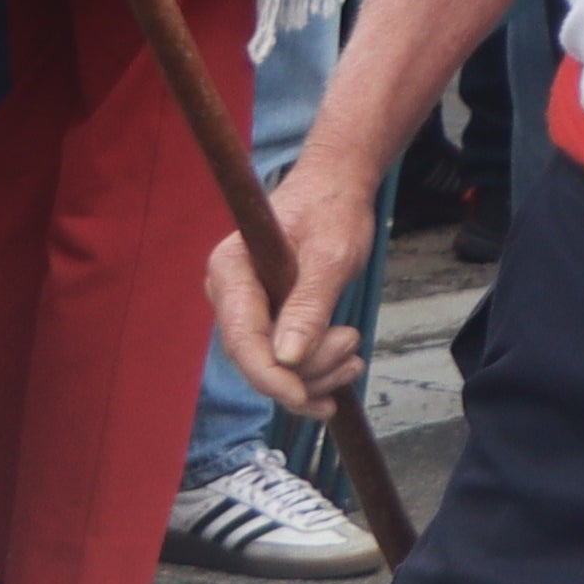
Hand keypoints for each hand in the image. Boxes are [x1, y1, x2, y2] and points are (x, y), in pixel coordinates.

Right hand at [211, 144, 386, 415]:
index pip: (241, 338)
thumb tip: (288, 359)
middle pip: (256, 358)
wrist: (338, 187)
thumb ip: (310, 303)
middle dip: (307, 369)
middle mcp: (228, 293)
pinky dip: (315, 370)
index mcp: (230, 270)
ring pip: (273, 365)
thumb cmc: (333, 209)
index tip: (302, 397)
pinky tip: (345, 368)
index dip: (269, 375)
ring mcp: (244, 308)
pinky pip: (283, 360)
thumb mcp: (333, 254)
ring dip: (317, 371)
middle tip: (353, 344)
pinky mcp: (265, 319)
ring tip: (355, 352)